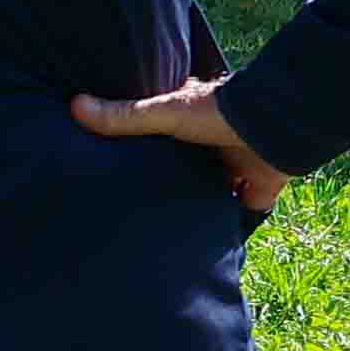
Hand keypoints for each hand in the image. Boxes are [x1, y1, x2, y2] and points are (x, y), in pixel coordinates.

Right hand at [73, 77, 292, 213]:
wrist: (275, 127)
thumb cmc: (220, 113)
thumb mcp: (165, 113)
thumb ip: (125, 117)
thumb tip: (74, 105)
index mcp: (193, 125)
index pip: (166, 139)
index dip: (149, 151)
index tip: (123, 168)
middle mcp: (215, 146)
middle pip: (189, 169)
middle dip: (173, 184)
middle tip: (141, 208)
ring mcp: (238, 168)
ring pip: (213, 191)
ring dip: (199, 206)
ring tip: (167, 231)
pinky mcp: (259, 189)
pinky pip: (244, 212)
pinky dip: (231, 225)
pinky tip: (207, 244)